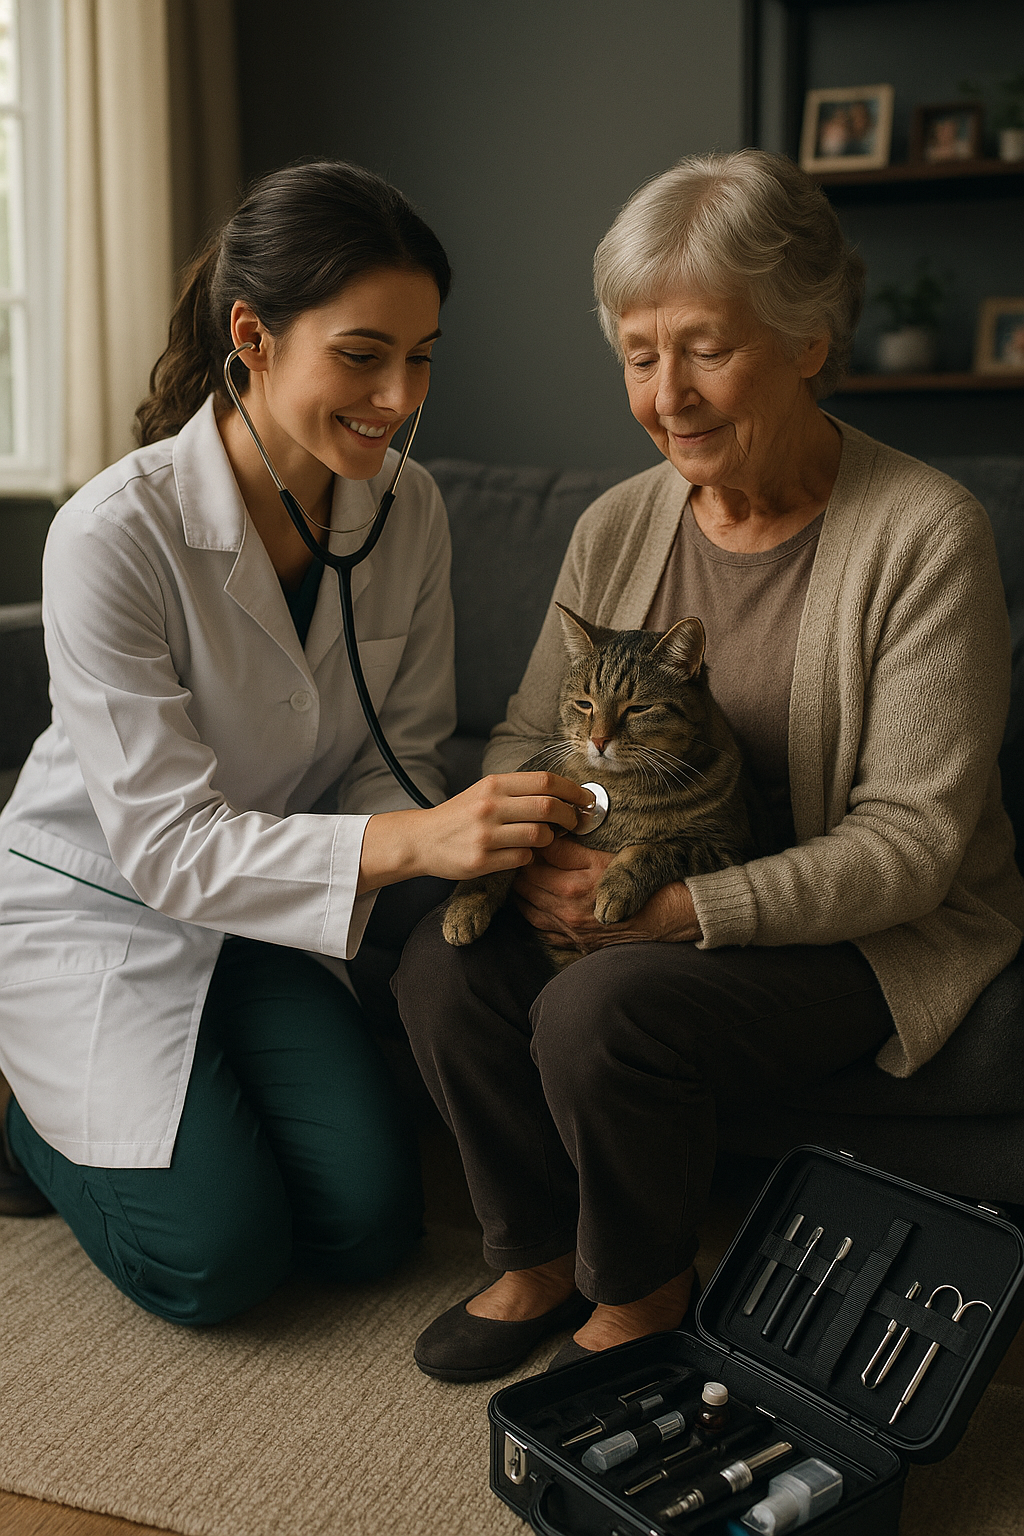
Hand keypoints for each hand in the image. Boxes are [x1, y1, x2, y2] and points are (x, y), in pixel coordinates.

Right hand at [357, 772, 595, 891]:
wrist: (423, 840)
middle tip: (576, 822)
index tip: (586, 800)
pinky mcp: (482, 860)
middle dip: (570, 816)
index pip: (546, 781)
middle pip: (549, 807)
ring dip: (549, 839)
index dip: (573, 790)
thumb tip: (563, 794)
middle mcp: (490, 806)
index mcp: (494, 784)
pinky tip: (521, 854)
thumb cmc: (461, 815)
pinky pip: (523, 859)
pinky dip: (529, 857)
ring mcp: (486, 834)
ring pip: (539, 836)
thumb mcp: (485, 791)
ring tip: (545, 839)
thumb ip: (519, 791)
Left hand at [514, 839, 701, 948]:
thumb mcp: (609, 857)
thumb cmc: (639, 882)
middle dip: (521, 867)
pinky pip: (540, 928)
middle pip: (525, 884)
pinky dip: (533, 913)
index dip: (531, 846)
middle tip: (524, 852)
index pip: (535, 861)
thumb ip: (573, 849)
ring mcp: (568, 928)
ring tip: (524, 874)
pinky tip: (534, 900)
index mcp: (573, 885)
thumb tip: (547, 837)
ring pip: (527, 907)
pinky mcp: (574, 941)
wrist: (663, 918)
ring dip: (522, 890)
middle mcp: (566, 909)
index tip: (533, 836)